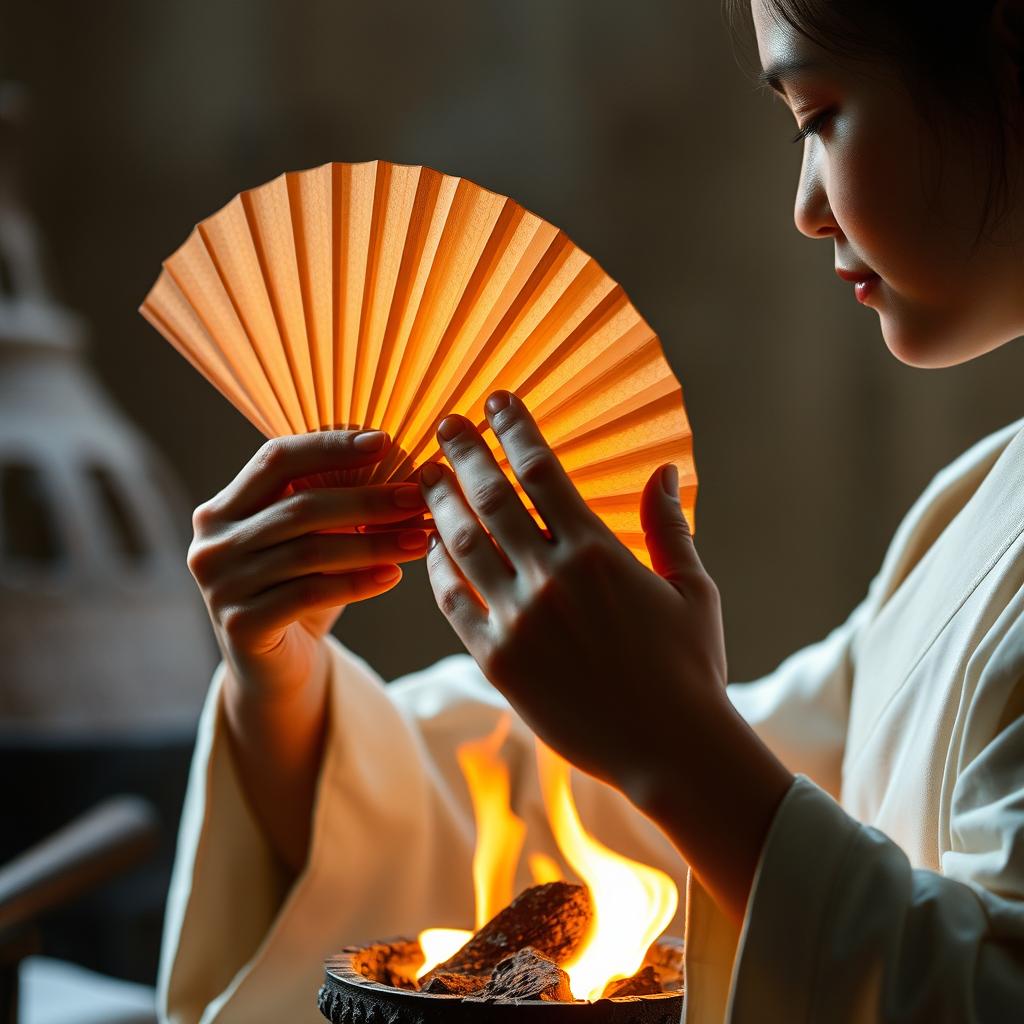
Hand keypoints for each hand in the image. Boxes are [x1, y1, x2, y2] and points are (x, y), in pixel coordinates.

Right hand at [187, 429, 428, 700]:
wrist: (273, 669)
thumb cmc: (298, 589)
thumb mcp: (308, 541)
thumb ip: (331, 502)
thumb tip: (400, 462)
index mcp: (223, 508)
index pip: (276, 458)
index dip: (330, 446)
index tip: (385, 442)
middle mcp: (213, 543)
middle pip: (299, 507)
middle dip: (367, 500)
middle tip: (417, 497)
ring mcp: (221, 586)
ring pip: (310, 552)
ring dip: (373, 542)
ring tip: (419, 538)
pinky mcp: (241, 625)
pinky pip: (310, 594)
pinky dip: (357, 582)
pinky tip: (393, 575)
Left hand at [419, 392, 793, 921]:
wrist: (669, 748)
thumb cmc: (691, 667)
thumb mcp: (692, 589)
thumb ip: (668, 526)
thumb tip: (664, 470)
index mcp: (596, 552)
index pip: (542, 471)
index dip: (515, 429)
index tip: (497, 401)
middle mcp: (549, 579)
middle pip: (490, 498)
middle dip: (463, 452)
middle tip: (444, 423)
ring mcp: (517, 621)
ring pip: (462, 545)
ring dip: (439, 503)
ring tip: (426, 475)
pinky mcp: (497, 661)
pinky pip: (454, 604)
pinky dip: (439, 571)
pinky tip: (433, 548)